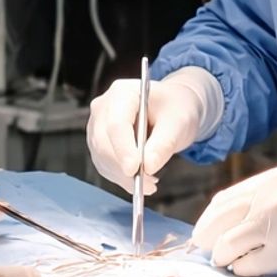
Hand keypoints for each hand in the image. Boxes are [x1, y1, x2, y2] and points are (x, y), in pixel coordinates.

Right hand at [86, 68, 222, 194]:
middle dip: (123, 167)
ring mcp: (97, 126)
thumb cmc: (174, 109)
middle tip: (149, 183)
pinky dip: (121, 177)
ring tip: (150, 182)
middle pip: (103, 143)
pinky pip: (104, 165)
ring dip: (123, 176)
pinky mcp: (98, 144)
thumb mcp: (178, 122)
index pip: (116, 124)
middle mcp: (103, 108)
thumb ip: (163, 144)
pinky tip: (140, 179)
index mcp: (122, 93)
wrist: (171, 110)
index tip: (134, 170)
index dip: (123, 149)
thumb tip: (149, 166)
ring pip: (101, 157)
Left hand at [192, 167, 276, 276]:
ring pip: (227, 247)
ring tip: (231, 260)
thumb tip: (220, 219)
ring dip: (224, 258)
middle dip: (207, 242)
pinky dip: (243, 269)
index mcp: (271, 182)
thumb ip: (260, 197)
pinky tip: (250, 266)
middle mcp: (270, 200)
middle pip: (217, 224)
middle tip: (210, 252)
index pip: (222, 203)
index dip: (206, 222)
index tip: (202, 236)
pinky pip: (248, 265)